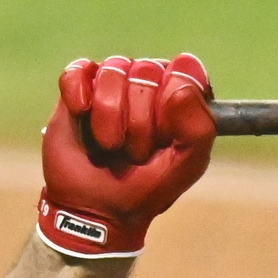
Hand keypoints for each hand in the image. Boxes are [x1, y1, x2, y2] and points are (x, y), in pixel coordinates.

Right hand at [38, 54, 215, 257]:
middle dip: (140, 121)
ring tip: (109, 145)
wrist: (98, 208)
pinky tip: (81, 114)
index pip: (186, 70)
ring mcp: (113, 83)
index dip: (174, 102)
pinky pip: (80, 70)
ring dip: (110, 116)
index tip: (166, 134)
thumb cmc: (147, 186)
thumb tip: (179, 87)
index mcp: (183, 97)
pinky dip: (79, 93)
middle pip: (148, 70)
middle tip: (135, 151)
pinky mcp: (78, 87)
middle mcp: (150, 83)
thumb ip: (198, 128)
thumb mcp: (186, 164)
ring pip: (114, 69)